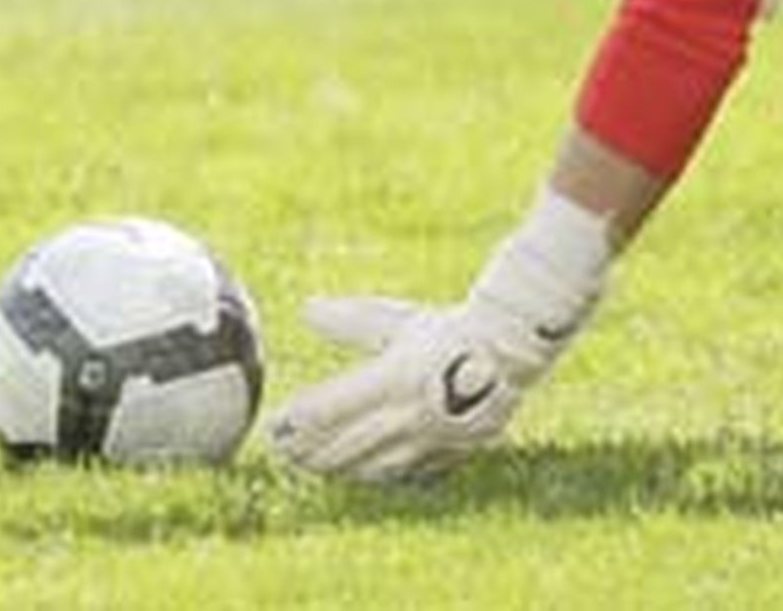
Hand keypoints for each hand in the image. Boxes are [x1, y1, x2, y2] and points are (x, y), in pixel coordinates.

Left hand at [270, 291, 523, 478]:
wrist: (509, 349)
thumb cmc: (447, 328)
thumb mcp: (397, 319)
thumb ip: (350, 320)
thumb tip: (306, 308)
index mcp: (393, 377)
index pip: (331, 409)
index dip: (297, 420)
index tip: (274, 424)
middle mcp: (408, 413)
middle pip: (344, 444)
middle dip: (308, 451)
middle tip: (282, 453)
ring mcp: (427, 439)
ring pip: (369, 465)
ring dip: (335, 468)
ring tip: (311, 466)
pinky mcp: (445, 454)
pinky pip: (400, 472)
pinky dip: (373, 473)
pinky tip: (358, 473)